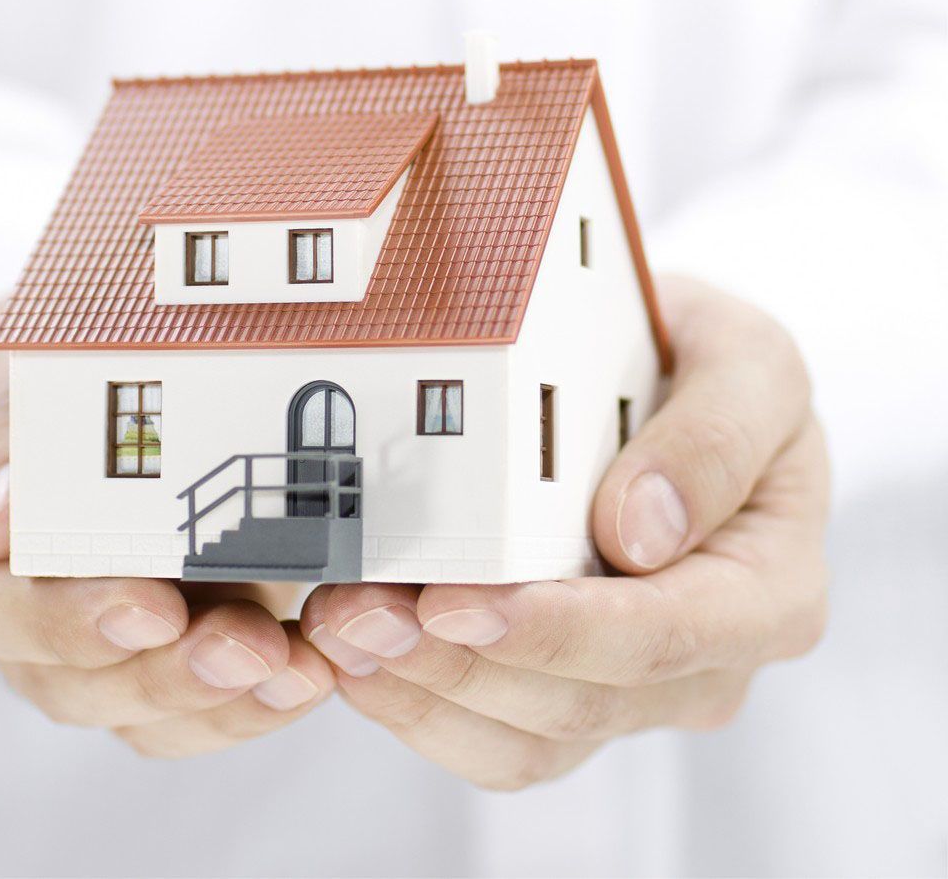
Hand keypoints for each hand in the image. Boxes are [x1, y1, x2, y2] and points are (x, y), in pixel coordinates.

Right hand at [0, 307, 332, 755]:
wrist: (131, 340)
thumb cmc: (63, 330)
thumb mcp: (28, 338)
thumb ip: (17, 415)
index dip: (62, 620)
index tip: (152, 609)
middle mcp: (6, 590)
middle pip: (58, 676)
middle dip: (160, 673)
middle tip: (251, 650)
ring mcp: (80, 629)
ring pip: (129, 708)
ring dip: (217, 701)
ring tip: (297, 672)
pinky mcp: (154, 644)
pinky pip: (187, 710)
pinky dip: (246, 705)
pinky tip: (304, 676)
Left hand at [299, 277, 828, 789]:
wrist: (668, 391)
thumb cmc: (712, 375)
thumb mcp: (746, 363)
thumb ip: (715, 435)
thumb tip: (640, 532)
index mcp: (767, 590)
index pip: (663, 636)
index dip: (554, 630)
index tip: (453, 601)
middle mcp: (703, 662)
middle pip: (577, 704)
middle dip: (454, 664)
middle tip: (353, 612)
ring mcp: (631, 690)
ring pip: (523, 739)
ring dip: (418, 691)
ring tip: (335, 628)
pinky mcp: (565, 694)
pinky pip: (492, 739)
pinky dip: (416, 706)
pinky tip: (356, 656)